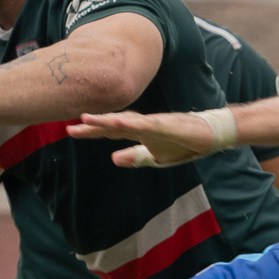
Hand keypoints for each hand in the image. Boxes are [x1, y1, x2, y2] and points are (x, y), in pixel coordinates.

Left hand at [72, 111, 221, 167]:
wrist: (208, 137)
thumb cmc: (182, 144)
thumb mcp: (155, 156)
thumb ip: (135, 156)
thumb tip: (112, 159)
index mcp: (138, 132)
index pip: (110, 130)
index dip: (92, 131)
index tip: (71, 131)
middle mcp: (142, 124)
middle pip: (113, 124)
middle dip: (93, 126)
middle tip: (70, 127)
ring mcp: (154, 123)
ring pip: (127, 121)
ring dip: (107, 120)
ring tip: (88, 119)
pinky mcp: (167, 125)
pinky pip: (147, 124)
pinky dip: (132, 122)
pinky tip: (119, 121)